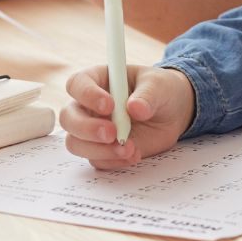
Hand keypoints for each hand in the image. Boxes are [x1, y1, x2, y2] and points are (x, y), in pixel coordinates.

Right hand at [59, 64, 195, 169]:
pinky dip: (113, 161)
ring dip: (99, 150)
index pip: (77, 84)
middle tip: (112, 133)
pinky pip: (96, 160)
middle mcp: (88, 105)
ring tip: (129, 148)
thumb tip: (135, 108)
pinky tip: (134, 154)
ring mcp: (93, 129)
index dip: (87, 95)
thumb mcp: (158, 85)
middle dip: (87, 128)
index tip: (109, 105)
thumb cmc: (160, 90)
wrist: (173, 113)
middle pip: (68, 117)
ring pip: (76, 143)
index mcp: (97, 80)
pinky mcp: (103, 150)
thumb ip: (147, 95)